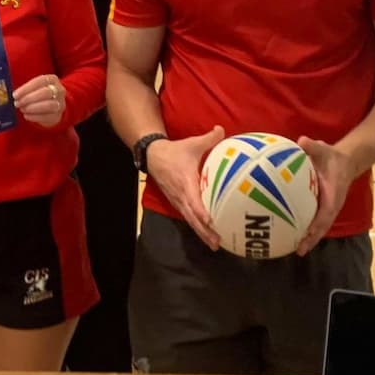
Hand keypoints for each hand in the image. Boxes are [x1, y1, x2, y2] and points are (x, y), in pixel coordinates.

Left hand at [13, 73, 66, 128]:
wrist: (52, 107)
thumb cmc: (39, 94)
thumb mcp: (34, 87)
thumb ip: (25, 89)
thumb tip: (13, 95)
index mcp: (52, 79)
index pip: (40, 81)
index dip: (26, 88)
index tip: (15, 95)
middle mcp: (59, 90)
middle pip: (45, 93)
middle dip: (29, 98)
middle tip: (17, 103)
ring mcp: (60, 103)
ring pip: (48, 105)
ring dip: (32, 108)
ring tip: (22, 109)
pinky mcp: (58, 116)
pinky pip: (47, 117)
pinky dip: (35, 117)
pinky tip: (26, 116)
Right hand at [144, 125, 224, 249]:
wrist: (153, 157)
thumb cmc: (174, 151)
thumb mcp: (191, 143)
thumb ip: (209, 138)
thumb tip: (221, 130)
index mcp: (185, 182)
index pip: (192, 200)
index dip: (201, 211)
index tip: (210, 221)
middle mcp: (181, 195)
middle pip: (192, 217)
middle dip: (204, 230)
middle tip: (217, 242)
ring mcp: (178, 201)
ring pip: (190, 220)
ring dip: (201, 233)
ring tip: (214, 244)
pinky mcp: (177, 203)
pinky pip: (188, 218)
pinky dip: (197, 228)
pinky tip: (207, 235)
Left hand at [295, 137, 356, 255]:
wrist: (345, 160)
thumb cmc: (333, 156)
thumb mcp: (324, 148)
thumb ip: (313, 146)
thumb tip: (302, 141)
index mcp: (333, 195)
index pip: (326, 213)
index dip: (318, 225)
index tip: (309, 234)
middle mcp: (330, 205)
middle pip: (321, 226)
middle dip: (311, 239)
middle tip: (299, 250)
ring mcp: (325, 207)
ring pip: (317, 227)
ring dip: (307, 238)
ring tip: (294, 249)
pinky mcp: (319, 206)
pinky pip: (310, 219)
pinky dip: (302, 228)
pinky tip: (288, 234)